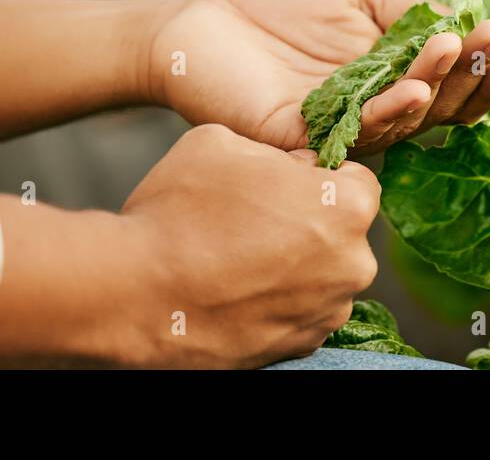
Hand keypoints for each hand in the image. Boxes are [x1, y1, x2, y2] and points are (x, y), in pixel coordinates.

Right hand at [122, 124, 378, 367]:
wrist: (134, 294)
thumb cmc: (180, 210)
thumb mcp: (225, 141)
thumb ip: (276, 150)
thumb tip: (296, 168)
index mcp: (348, 206)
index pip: (355, 179)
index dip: (317, 176)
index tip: (281, 182)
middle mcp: (354, 264)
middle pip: (342, 231)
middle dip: (309, 221)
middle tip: (255, 218)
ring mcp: (328, 312)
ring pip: (323, 273)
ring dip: (294, 263)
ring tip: (238, 256)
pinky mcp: (300, 348)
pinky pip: (300, 311)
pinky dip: (277, 300)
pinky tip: (235, 288)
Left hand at [149, 0, 489, 155]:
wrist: (197, 13)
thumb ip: (401, 10)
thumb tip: (460, 23)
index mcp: (387, 68)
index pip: (447, 76)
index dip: (480, 62)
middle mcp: (372, 103)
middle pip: (438, 106)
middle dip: (475, 80)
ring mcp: (340, 125)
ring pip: (403, 123)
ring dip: (437, 89)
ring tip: (457, 54)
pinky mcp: (303, 141)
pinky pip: (353, 134)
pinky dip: (387, 114)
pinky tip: (413, 89)